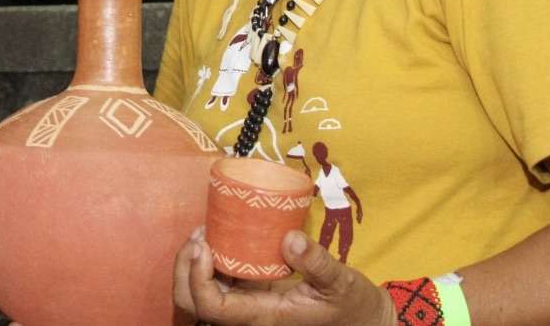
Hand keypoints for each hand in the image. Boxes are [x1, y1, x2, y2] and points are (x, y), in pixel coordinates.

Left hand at [173, 227, 394, 325]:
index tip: (204, 245)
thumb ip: (317, 263)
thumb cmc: (353, 306)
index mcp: (264, 317)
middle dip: (186, 270)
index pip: (213, 307)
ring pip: (202, 296)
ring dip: (194, 265)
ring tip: (204, 232)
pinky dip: (211, 263)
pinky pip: (221, 285)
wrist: (363, 322)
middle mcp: (250, 316)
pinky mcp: (255, 296)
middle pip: (194, 305)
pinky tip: (220, 238)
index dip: (198, 278)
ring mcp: (250, 308)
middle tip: (199, 234)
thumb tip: (290, 239)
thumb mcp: (342, 282)